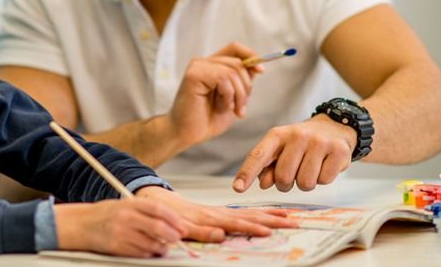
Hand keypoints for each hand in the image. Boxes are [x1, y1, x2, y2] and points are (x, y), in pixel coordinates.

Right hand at [54, 197, 186, 256]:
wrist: (81, 224)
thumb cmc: (105, 215)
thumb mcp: (125, 205)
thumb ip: (145, 212)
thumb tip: (170, 222)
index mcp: (129, 203)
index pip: (158, 209)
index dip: (174, 218)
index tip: (182, 225)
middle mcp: (126, 217)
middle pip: (157, 227)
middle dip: (172, 235)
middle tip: (177, 239)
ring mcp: (121, 232)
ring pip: (151, 243)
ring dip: (161, 247)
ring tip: (163, 247)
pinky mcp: (117, 247)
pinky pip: (140, 253)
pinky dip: (149, 253)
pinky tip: (149, 250)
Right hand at [134, 186, 297, 240]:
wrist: (148, 206)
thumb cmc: (175, 215)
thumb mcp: (201, 220)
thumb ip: (217, 225)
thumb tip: (233, 232)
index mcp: (219, 214)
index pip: (249, 214)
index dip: (269, 215)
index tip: (289, 216)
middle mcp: (213, 215)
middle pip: (245, 217)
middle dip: (270, 220)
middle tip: (292, 221)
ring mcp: (200, 220)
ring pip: (228, 223)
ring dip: (248, 226)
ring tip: (268, 230)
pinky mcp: (185, 226)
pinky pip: (199, 231)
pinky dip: (210, 232)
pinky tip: (221, 235)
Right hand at [168, 42, 263, 147]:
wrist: (187, 134)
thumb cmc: (207, 119)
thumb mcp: (233, 98)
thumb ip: (241, 81)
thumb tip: (258, 66)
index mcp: (212, 65)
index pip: (235, 48)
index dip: (251, 55)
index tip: (261, 71)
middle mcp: (203, 62)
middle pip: (238, 62)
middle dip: (246, 87)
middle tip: (240, 108)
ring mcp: (197, 67)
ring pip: (233, 71)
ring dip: (237, 95)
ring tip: (229, 109)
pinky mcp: (193, 75)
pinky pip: (223, 78)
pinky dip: (227, 96)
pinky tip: (220, 107)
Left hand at [232, 116, 356, 192]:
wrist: (335, 128)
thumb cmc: (302, 143)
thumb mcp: (282, 149)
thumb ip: (268, 166)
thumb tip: (263, 183)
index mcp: (277, 135)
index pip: (258, 155)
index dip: (247, 173)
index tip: (237, 188)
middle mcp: (297, 135)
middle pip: (284, 177)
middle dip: (286, 184)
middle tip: (294, 174)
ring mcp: (319, 142)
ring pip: (305, 183)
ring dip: (306, 183)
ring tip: (310, 168)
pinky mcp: (338, 151)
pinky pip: (324, 181)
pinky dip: (323, 179)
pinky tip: (325, 165)